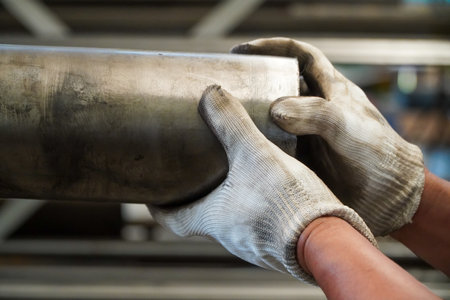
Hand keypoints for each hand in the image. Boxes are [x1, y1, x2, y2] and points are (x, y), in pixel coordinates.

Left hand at [148, 85, 375, 281]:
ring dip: (226, 205)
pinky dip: (253, 211)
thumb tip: (210, 94)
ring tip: (231, 180)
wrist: (328, 239)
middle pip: (201, 220)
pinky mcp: (278, 245)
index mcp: (214, 219)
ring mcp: (255, 244)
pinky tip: (267, 195)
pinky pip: (257, 227)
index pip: (172, 219)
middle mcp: (230, 237)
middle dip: (195, 200)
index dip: (159, 207)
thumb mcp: (255, 153)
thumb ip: (232, 123)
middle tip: (193, 179)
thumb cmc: (286, 202)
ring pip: (230, 223)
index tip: (151, 197)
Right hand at [232, 38, 424, 235]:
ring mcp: (308, 134)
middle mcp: (317, 109)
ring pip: (273, 118)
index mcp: (332, 91)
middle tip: (229, 88)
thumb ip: (315, 115)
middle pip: (281, 86)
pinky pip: (273, 147)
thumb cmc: (377, 155)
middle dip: (257, 83)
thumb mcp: (347, 127)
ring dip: (253, 117)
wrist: (387, 198)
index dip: (274, 48)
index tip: (244, 50)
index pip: (301, 57)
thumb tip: (276, 110)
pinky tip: (240, 150)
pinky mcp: (301, 159)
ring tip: (226, 120)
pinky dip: (258, 145)